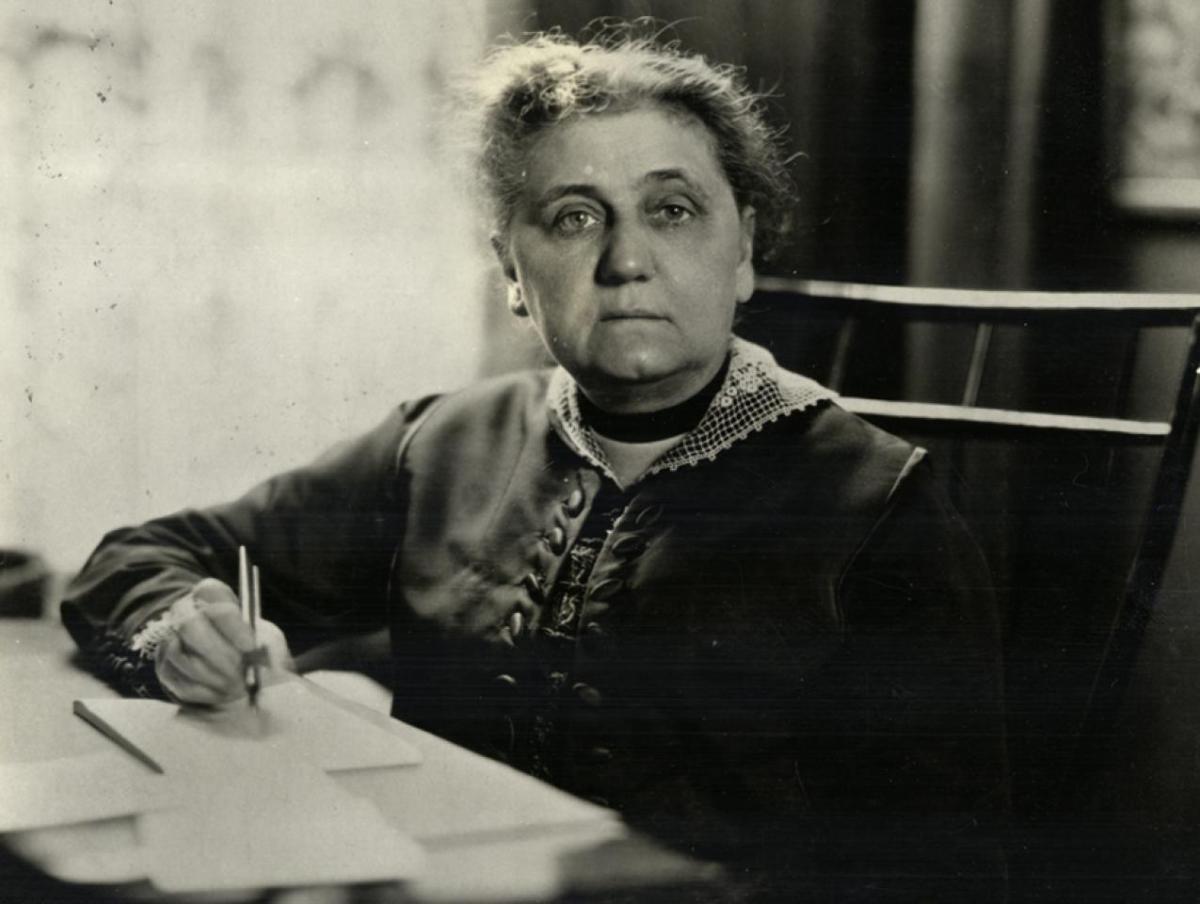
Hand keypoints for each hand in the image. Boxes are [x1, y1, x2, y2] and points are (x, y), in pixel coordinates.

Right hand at [154, 578, 292, 705]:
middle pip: (189, 624)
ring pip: (181, 656)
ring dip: (214, 677)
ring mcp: (169, 638)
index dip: (232, 624)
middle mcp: (184, 610)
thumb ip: (265, 644)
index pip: (211, 595)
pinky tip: (224, 694)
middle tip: (240, 674)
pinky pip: (177, 681)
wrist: (239, 671)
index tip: (250, 647)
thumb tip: (259, 655)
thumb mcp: (268, 639)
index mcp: (211, 594)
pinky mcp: (164, 667)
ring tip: (238, 687)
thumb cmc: (255, 648)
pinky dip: (205, 692)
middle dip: (217, 653)